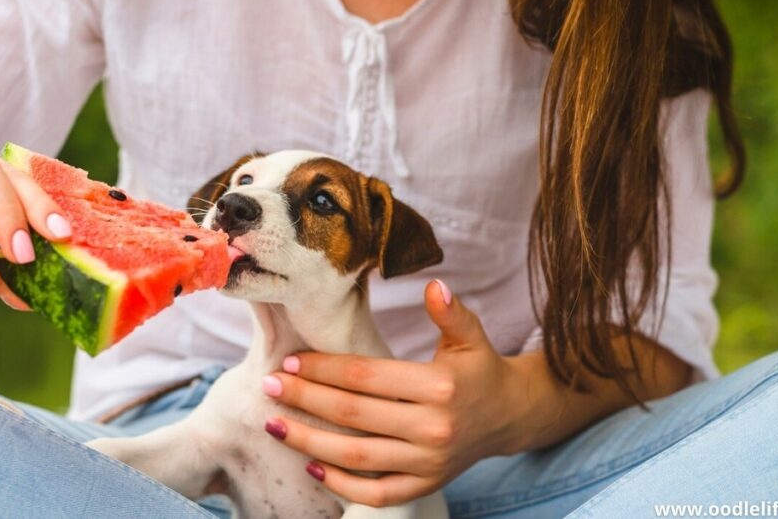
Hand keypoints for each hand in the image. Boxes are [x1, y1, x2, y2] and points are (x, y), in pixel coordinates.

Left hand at [260, 280, 528, 507]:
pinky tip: (311, 465)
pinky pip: (376, 493)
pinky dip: (341, 485)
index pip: (367, 377)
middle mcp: (433, 428)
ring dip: (309, 443)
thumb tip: (433, 285)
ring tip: (275, 424)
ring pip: (356, 457)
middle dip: (305, 400)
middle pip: (354, 415)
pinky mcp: (425, 486)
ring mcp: (428, 463)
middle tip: (267, 386)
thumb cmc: (480, 370)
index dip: (324, 370)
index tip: (289, 362)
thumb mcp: (471, 337)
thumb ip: (451, 313)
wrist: (510, 416)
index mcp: (439, 387)